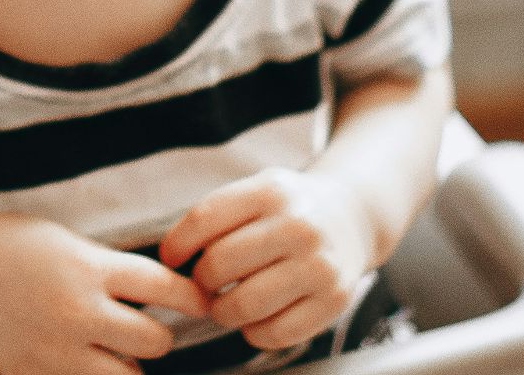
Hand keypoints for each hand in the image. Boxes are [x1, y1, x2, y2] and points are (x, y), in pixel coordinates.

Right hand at [0, 211, 208, 374]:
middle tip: (146, 326)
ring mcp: (55, 352)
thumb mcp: (66, 243)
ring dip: (129, 366)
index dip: (192, 298)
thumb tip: (159, 294)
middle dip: (159, 335)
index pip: (165, 289)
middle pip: (156, 341)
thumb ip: (109, 269)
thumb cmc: (7, 246)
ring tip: (114, 350)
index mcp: (89, 269)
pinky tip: (83, 363)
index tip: (201, 301)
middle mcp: (78, 313)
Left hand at [158, 167, 374, 351]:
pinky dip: (254, 332)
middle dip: (201, 281)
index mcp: (272, 191)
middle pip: (219, 265)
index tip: (171, 258)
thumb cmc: (290, 209)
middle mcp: (299, 225)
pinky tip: (257, 317)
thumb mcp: (257, 190)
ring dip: (223, 311)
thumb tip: (170, 257)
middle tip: (207, 283)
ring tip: (227, 303)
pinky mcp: (334, 301)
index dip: (177, 245)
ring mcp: (319, 265)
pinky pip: (274, 333)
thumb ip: (216, 216)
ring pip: (244, 304)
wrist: (352, 218)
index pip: (204, 219)